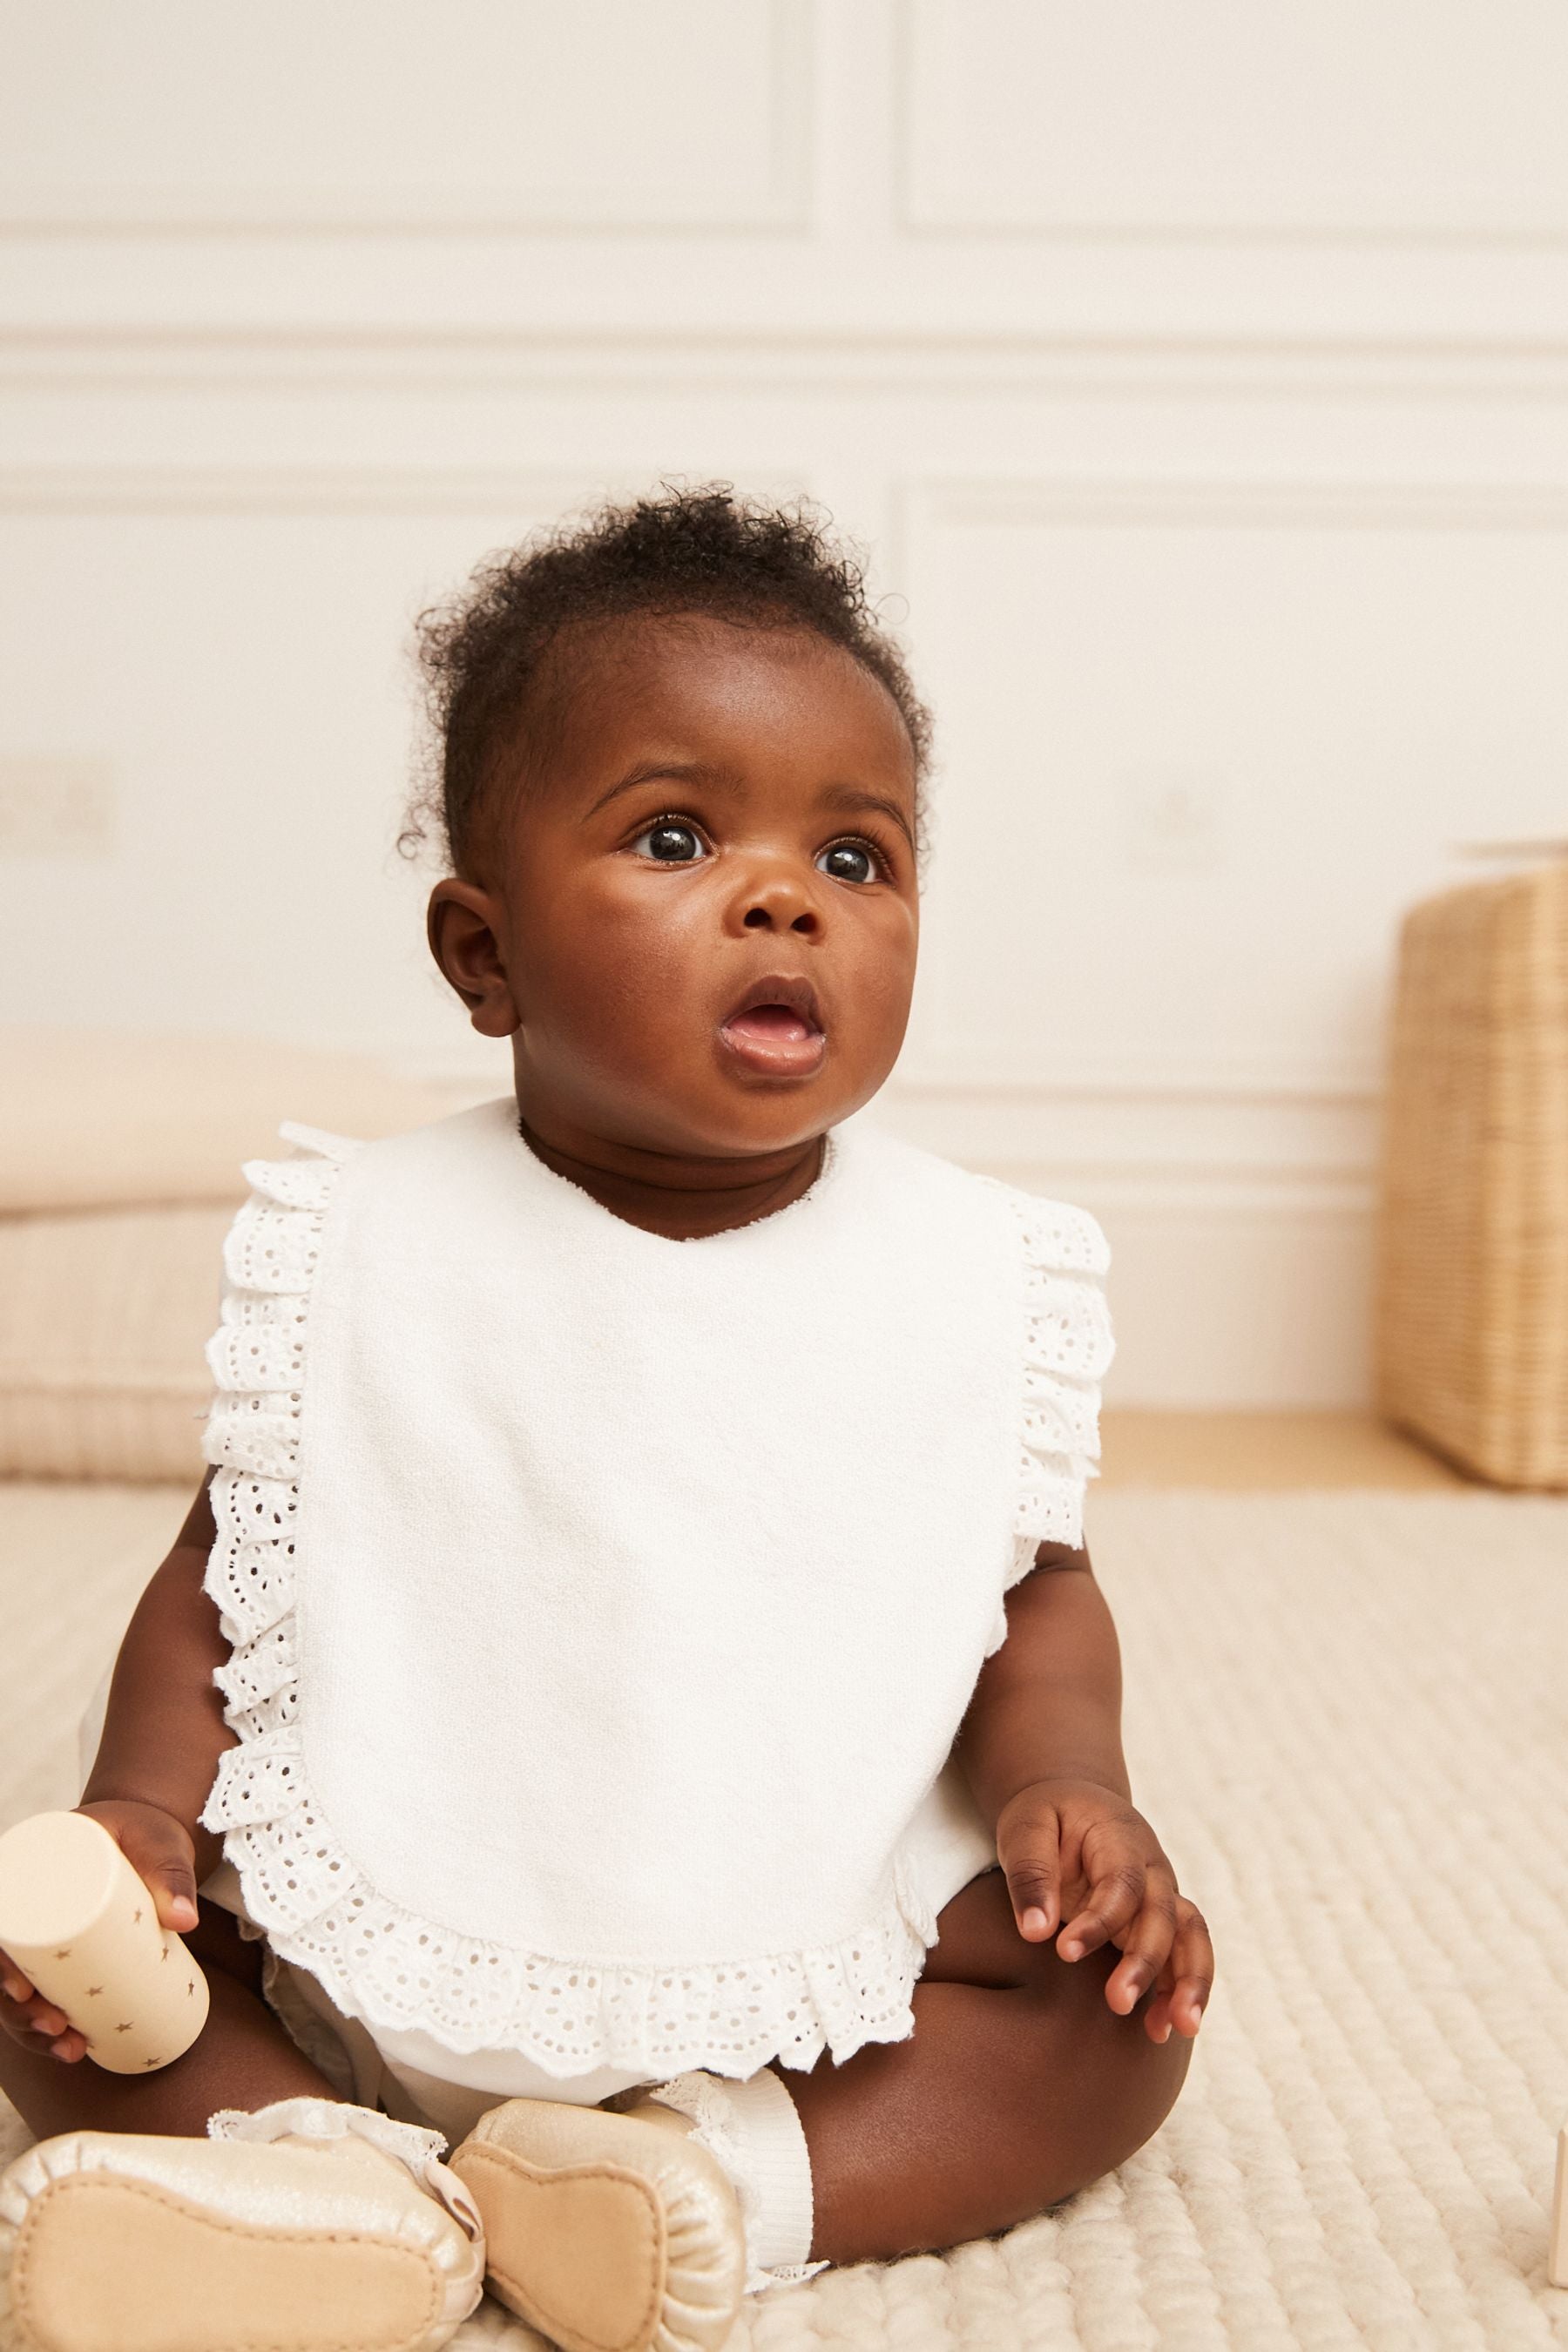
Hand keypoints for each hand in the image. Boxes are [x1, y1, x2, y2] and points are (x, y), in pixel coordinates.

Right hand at [0, 1799, 199, 2065]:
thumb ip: (172, 1873)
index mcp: (32, 1870)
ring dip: (33, 2029)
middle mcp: (31, 1907)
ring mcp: (48, 1934)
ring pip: (24, 1988)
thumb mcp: (157, 1843)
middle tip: (55, 2027)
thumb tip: (187, 1922)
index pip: (2, 1924)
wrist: (153, 1831)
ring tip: (69, 2048)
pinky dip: (52, 2027)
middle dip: (19, 2010)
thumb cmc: (147, 1831)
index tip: (22, 1991)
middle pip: (9, 1965)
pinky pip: (47, 1994)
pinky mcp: (67, 1955)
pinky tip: (71, 2050)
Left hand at [994, 1776, 1212, 2042]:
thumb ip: (1031, 1875)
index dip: (1099, 1921)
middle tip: (1117, 2002)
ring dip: (1187, 1983)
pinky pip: (1182, 1957)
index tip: (1064, 1953)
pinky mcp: (1159, 1924)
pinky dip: (1178, 1993)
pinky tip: (1161, 2030)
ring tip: (1176, 2028)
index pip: (1121, 1883)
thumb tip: (1035, 1932)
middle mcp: (1152, 1868)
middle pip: (1163, 1916)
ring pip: (1190, 1938)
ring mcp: (1162, 1896)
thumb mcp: (1025, 1829)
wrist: (1073, 1806)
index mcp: (1119, 1837)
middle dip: (1144, 1962)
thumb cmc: (1045, 1818)